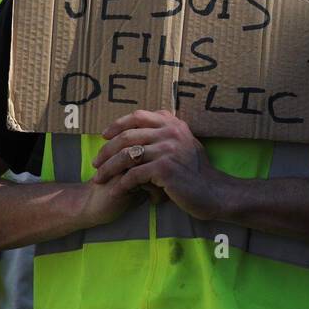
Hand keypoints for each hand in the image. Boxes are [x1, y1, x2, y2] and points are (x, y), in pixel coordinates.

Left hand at [89, 109, 225, 221]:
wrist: (213, 192)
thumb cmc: (196, 171)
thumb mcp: (186, 142)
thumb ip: (169, 130)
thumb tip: (150, 120)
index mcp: (173, 124)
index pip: (138, 116)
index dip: (117, 124)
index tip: (104, 136)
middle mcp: (171, 133)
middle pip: (127, 136)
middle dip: (107, 150)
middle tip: (96, 162)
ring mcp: (168, 150)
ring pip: (127, 156)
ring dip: (108, 168)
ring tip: (99, 178)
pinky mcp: (164, 169)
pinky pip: (134, 174)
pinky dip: (122, 184)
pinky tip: (115, 191)